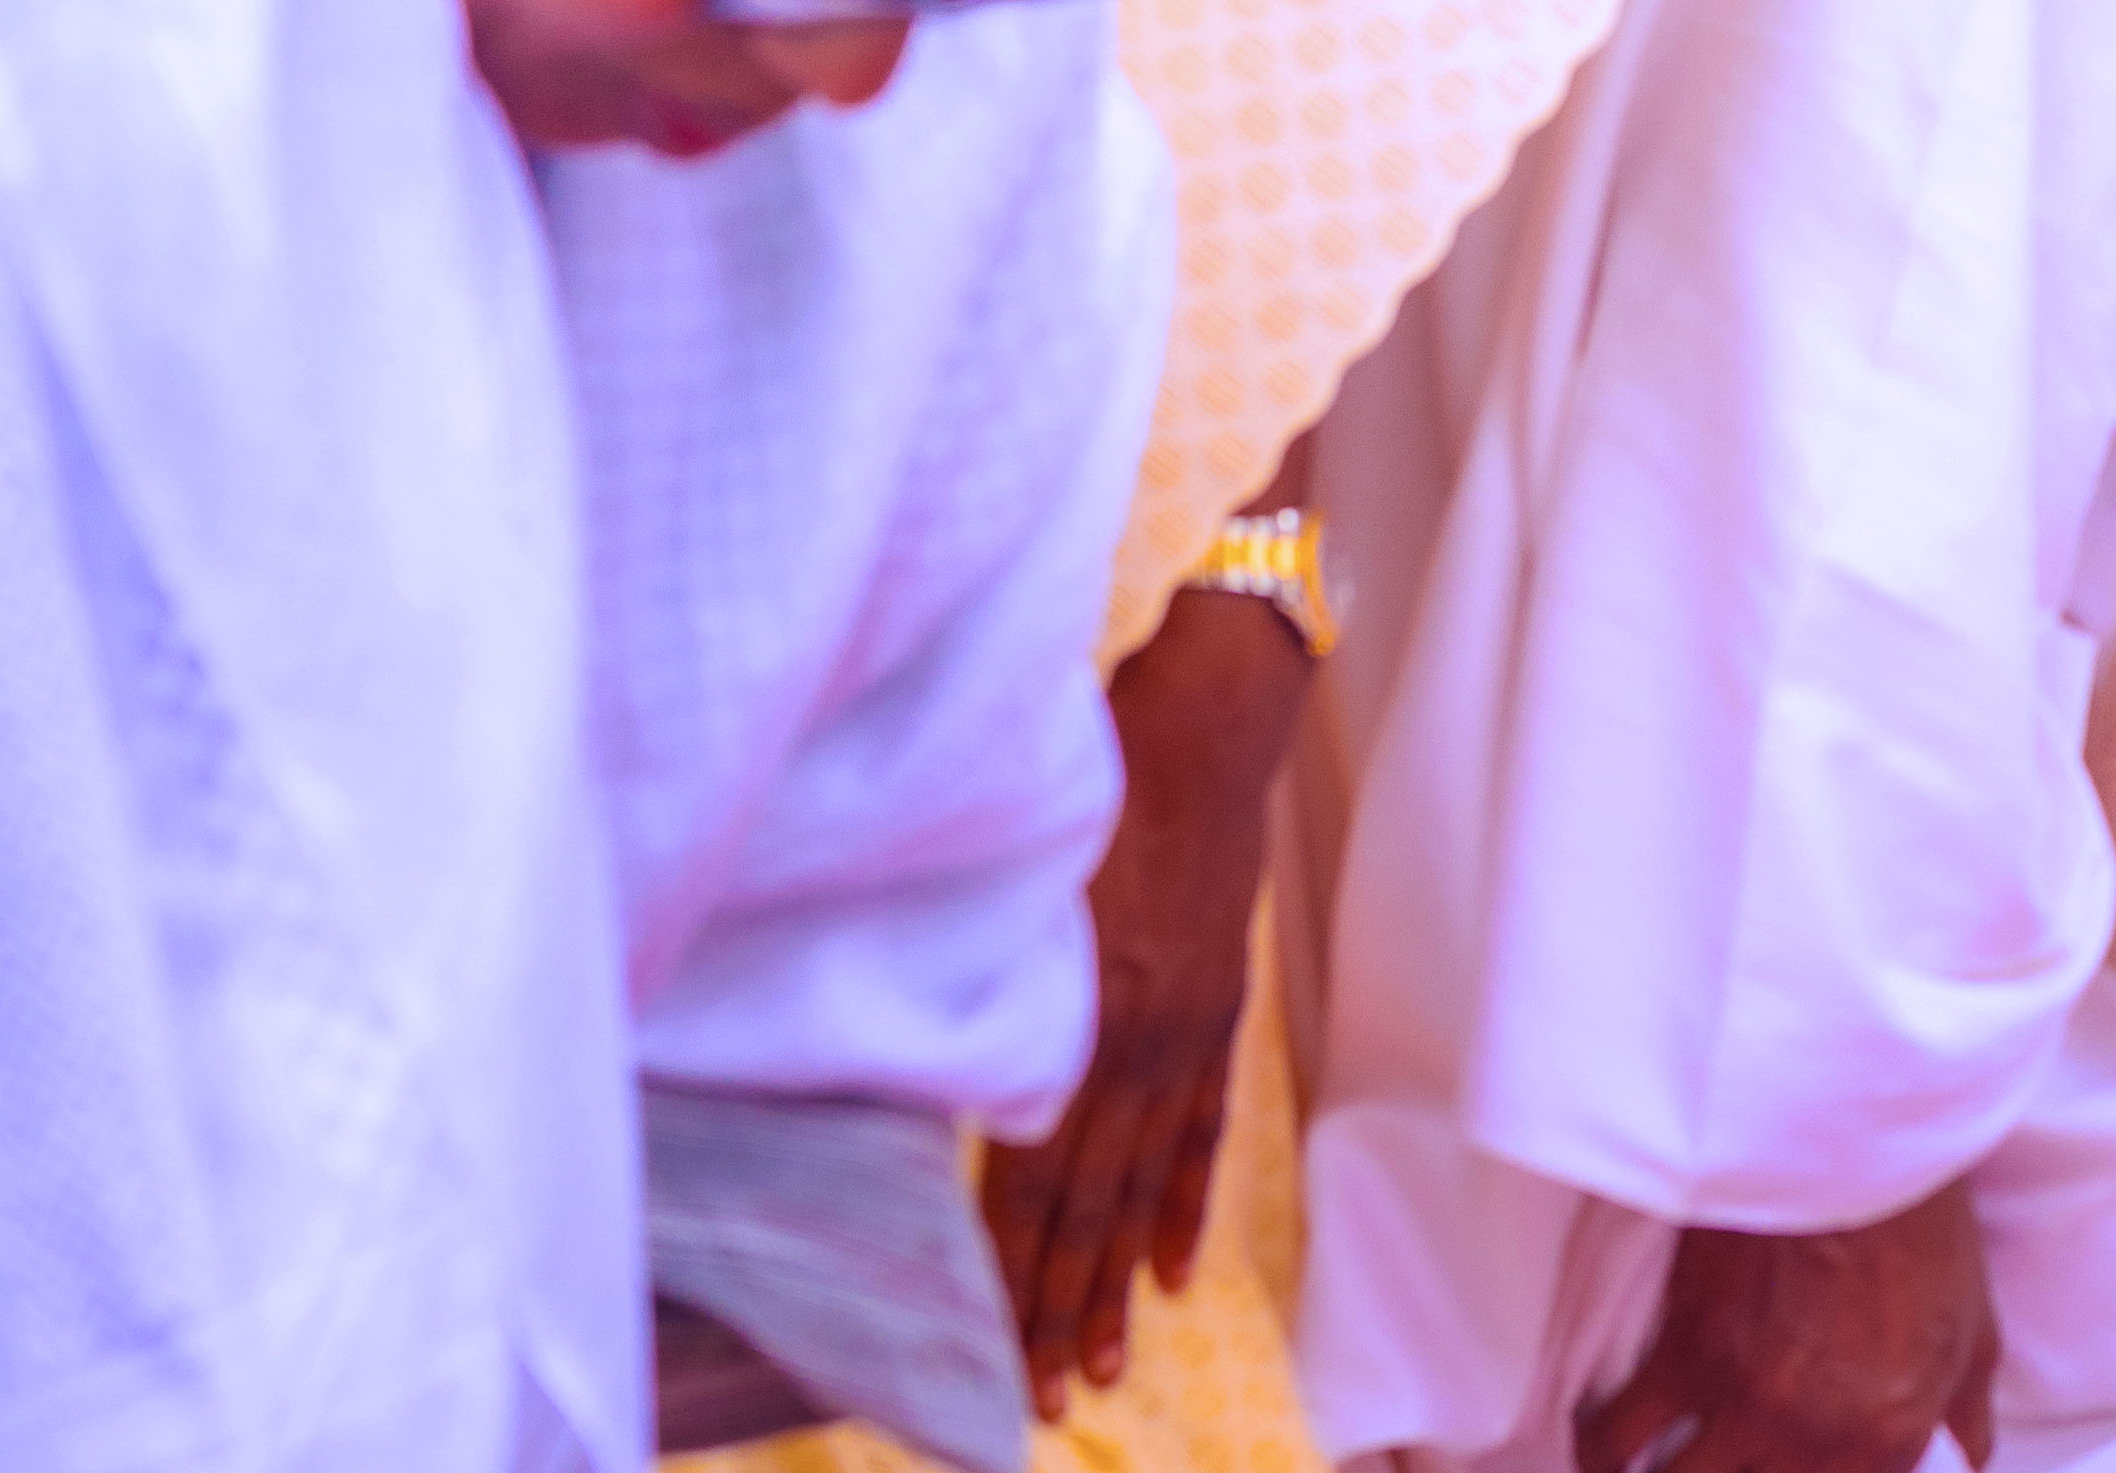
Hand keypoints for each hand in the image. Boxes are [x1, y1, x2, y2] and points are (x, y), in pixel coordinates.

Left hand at [984, 572, 1316, 1406]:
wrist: (1205, 718)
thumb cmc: (1085, 772)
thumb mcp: (1006, 870)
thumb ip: (963, 968)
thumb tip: (898, 1058)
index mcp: (1074, 1009)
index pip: (1028, 1174)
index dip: (1012, 1269)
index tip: (993, 1350)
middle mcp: (1132, 1038)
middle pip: (1087, 1199)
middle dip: (1062, 1304)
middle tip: (1050, 1397)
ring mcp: (1183, 1027)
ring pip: (1142, 1181)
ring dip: (1117, 1277)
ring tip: (1104, 1363)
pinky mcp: (1216, 1004)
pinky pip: (1198, 1124)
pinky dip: (1182, 1197)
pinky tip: (1168, 1263)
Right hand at [1575, 1188, 1997, 1472]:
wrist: (1856, 1138)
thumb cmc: (1921, 1229)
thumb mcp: (1974, 1336)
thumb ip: (1964, 1419)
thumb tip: (1963, 1462)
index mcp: (1885, 1445)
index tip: (1775, 1467)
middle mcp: (1809, 1442)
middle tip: (1722, 1456)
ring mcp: (1740, 1404)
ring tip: (1651, 1467)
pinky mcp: (1683, 1355)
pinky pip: (1616, 1436)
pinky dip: (1602, 1445)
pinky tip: (1605, 1443)